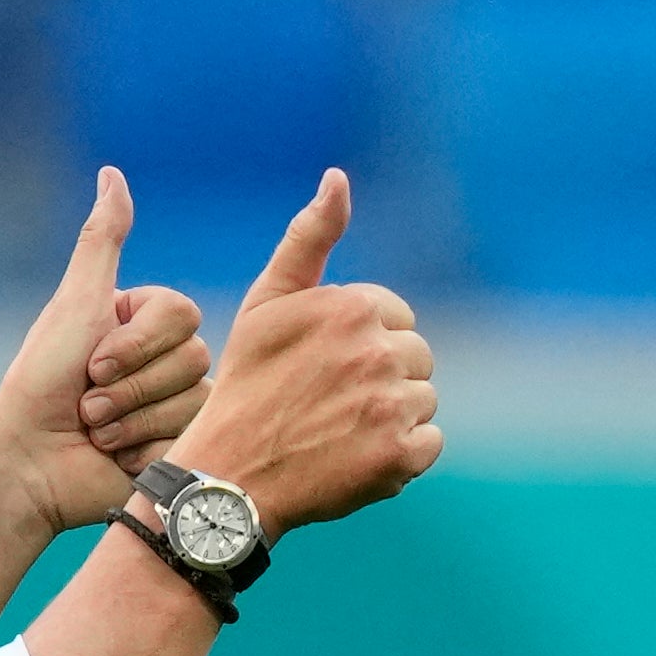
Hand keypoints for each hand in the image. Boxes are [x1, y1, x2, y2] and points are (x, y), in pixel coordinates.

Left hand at [0, 168, 215, 530]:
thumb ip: (102, 241)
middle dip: (130, 386)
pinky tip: (115, 457)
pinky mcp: (177, 448)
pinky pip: (191, 438)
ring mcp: (173, 405)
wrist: (27, 464)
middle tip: (88, 403)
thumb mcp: (75, 304)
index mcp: (139, 320)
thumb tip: (112, 172)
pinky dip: (144, 450)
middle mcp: (161, 358)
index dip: (137, 342)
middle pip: (195, 356)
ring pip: (196, 399)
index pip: (182, 314)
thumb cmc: (41, 383)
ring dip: (133, 419)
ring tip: (95, 431)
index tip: (92, 361)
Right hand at [168, 170, 440, 534]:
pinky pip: (428, 445)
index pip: (394, 318)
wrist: (227, 478)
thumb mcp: (266, 304)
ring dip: (390, 416)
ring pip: (423, 400)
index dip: (357, 343)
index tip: (317, 368)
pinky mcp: (401, 456)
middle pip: (414, 358)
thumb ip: (308, 239)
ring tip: (337, 430)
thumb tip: (338, 177)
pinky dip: (400, 456)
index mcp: (352, 308)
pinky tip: (354, 457)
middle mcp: (378, 352)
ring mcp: (392, 406)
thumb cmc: (245, 386)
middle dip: (379, 377)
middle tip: (324, 403)